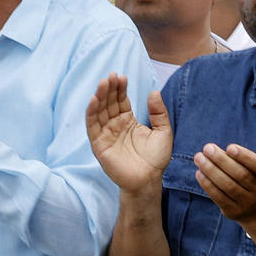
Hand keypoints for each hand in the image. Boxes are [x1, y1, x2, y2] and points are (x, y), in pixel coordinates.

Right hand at [86, 75, 171, 194]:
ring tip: (103, 83)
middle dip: (109, 89)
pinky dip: (91, 113)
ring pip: (99, 112)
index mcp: (128, 121)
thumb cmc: (156, 158)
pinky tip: (94, 100)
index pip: (121, 101)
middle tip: (111, 76)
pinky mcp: (99, 144)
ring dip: (99, 97)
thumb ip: (159, 112)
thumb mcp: (164, 131)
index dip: (120, 89)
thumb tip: (154, 92)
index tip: (122, 77)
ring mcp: (105, 134)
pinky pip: (92, 126)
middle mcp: (114, 126)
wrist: (148, 179)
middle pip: (108, 103)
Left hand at [194, 121, 255, 223]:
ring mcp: (247, 202)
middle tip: (207, 148)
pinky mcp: (233, 211)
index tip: (229, 147)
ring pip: (227, 186)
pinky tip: (199, 173)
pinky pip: (218, 197)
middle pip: (240, 175)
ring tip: (198, 158)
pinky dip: (207, 185)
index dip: (245, 157)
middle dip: (221, 161)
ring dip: (210, 171)